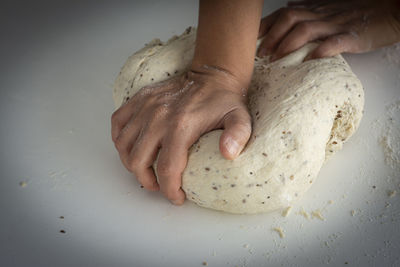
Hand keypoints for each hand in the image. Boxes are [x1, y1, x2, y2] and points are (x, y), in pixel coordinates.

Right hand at [111, 70, 251, 204]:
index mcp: (181, 126)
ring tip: (146, 169)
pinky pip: (118, 123)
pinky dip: (120, 139)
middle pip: (138, 161)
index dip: (170, 190)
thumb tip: (228, 155)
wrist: (212, 75)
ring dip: (132, 163)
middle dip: (147, 180)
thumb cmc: (224, 101)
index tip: (177, 197)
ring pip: (124, 145)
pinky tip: (133, 147)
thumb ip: (238, 136)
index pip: (167, 168)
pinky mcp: (139, 99)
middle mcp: (158, 117)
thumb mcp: (240, 118)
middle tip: (159, 185)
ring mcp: (145, 107)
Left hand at [257, 0, 399, 60]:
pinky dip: (321, 51)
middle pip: (290, 19)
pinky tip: (310, 60)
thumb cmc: (357, 14)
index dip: (266, 26)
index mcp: (315, 10)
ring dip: (288, 43)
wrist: (389, 13)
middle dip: (272, 36)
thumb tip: (287, 11)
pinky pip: (335, 42)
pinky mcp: (353, 36)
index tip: (251, 41)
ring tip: (276, 58)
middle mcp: (322, 15)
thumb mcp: (329, 11)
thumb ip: (308, 13)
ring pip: (307, 29)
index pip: (284, 14)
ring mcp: (337, 25)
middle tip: (261, 54)